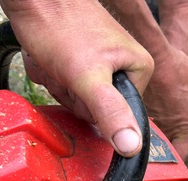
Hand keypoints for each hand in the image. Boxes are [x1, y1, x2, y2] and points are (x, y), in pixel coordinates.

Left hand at [0, 0, 154, 156]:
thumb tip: (132, 147)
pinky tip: (47, 59)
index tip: (80, 87)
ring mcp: (100, 63)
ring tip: (55, 63)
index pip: (117, 119)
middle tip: (64, 73)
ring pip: (76, 98)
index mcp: (140, 70)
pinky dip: (49, 74)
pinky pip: (64, 84)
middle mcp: (124, 66)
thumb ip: (111, 113)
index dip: (90, 109)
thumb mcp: (87, 77)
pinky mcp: (78, 59)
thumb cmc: (59, 26)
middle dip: (71, 95)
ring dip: (57, 84)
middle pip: (95, 111)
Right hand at [143, 45, 187, 157]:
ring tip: (164, 135)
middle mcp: (168, 126)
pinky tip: (154, 115)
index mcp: (185, 125)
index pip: (181, 155)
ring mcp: (154, 119)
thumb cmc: (178, 70)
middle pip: (168, 148)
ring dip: (161, 136)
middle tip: (174, 153)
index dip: (183, 164)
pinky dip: (152, 122)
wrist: (153, 56)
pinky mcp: (143, 109)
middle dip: (171, 151)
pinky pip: (148, 122)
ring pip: (157, 135)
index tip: (185, 168)